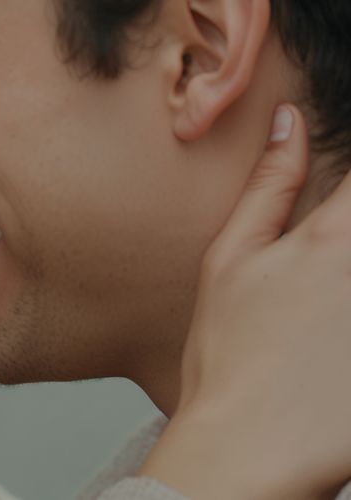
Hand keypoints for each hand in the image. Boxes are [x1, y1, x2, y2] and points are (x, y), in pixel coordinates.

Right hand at [141, 104, 350, 498]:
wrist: (249, 446)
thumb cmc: (229, 355)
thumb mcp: (230, 259)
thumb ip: (268, 186)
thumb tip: (289, 121)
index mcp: (335, 237)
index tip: (338, 198)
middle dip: (346, 229)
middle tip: (322, 261)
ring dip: (347, 281)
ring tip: (323, 306)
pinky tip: (334, 333)